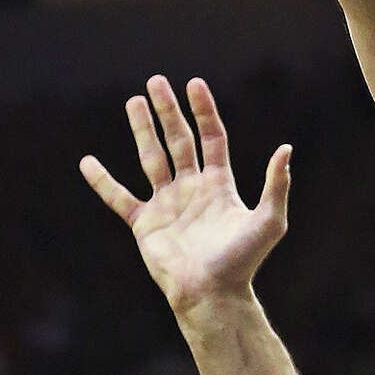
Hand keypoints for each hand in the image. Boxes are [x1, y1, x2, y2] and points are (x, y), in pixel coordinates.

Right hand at [80, 77, 291, 314]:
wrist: (212, 292)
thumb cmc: (243, 260)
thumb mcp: (268, 220)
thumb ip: (276, 185)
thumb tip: (286, 148)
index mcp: (220, 185)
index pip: (212, 138)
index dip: (204, 112)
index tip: (195, 84)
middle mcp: (192, 189)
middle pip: (179, 141)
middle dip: (168, 111)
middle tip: (156, 82)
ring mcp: (167, 204)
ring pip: (151, 158)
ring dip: (142, 130)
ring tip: (132, 101)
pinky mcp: (145, 223)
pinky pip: (120, 197)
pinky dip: (103, 181)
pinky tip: (88, 162)